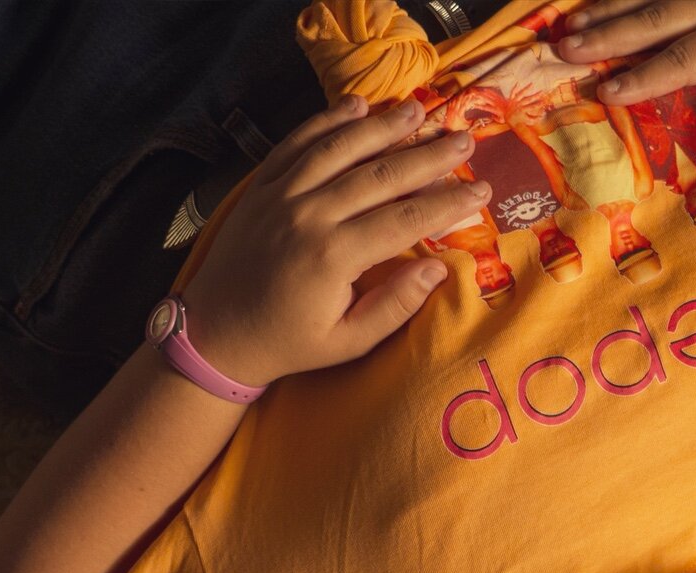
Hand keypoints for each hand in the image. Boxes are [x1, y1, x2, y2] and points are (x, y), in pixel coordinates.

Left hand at [177, 96, 490, 384]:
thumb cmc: (288, 343)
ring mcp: (281, 194)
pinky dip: (326, 121)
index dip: (448, 203)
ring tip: (419, 111)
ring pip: (340, 149)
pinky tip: (357, 106)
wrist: (214, 333)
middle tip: (465, 139)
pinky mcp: (261, 186)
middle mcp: (309, 215)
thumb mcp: (347, 341)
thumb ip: (394, 306)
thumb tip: (438, 268)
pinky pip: (297, 144)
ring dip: (383, 127)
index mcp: (334, 257)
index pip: (406, 220)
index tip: (481, 189)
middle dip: (428, 155)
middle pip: (381, 175)